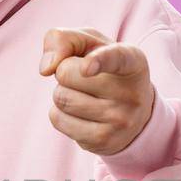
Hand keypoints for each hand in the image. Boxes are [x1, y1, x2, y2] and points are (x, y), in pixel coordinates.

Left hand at [39, 27, 154, 155]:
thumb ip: (64, 39)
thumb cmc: (104, 68)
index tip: (86, 68)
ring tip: (84, 95)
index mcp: (133, 61)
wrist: (131, 112)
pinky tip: (80, 113)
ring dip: (62, 92)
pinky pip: (58, 119)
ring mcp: (120, 120)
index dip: (98, 61)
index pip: (115, 58)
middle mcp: (132, 92)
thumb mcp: (90, 43)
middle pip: (66, 74)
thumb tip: (46, 68)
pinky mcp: (104, 140)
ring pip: (61, 98)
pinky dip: (60, 113)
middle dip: (64, 72)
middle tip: (83, 77)